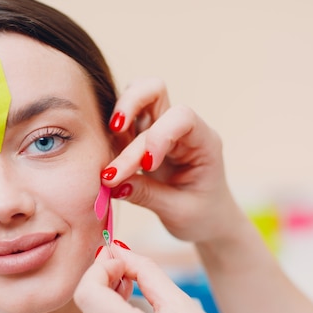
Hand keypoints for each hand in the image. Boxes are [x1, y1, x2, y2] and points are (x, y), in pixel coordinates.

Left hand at [73, 243, 262, 312]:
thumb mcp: (181, 303)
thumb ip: (144, 270)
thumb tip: (117, 249)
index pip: (88, 295)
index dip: (99, 271)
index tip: (119, 263)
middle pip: (87, 308)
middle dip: (103, 285)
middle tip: (127, 275)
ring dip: (104, 306)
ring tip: (133, 299)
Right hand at [102, 78, 239, 243]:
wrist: (207, 222)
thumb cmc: (202, 216)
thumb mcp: (178, 211)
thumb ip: (147, 195)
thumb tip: (112, 183)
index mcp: (203, 142)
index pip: (181, 118)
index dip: (159, 135)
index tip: (147, 166)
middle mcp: (181, 129)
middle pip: (155, 90)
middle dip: (131, 104)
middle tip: (115, 129)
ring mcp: (160, 130)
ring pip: (136, 98)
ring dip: (118, 113)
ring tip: (107, 138)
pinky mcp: (141, 140)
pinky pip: (123, 125)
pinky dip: (110, 135)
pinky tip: (104, 156)